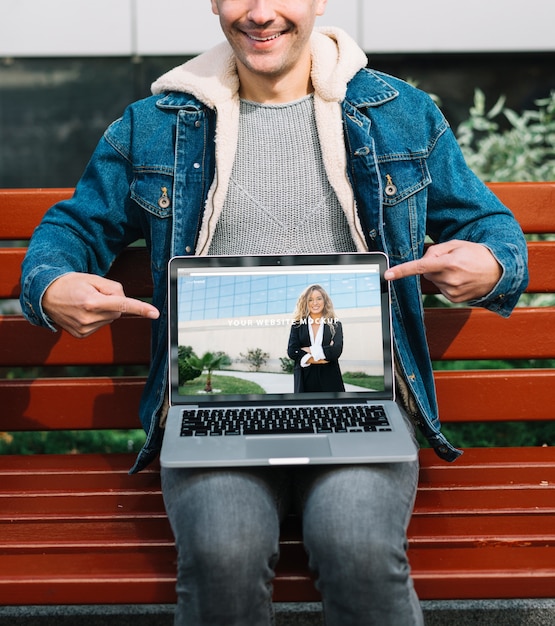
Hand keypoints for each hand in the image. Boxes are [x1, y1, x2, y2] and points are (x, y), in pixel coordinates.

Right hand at [42, 272, 159, 337]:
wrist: (46, 295)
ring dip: (104, 311)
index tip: (155, 313)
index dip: (141, 309)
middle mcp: (89, 318)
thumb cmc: (71, 284)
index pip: (123, 305)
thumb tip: (126, 301)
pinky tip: (84, 312)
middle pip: (118, 311)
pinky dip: (97, 318)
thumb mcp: (93, 278)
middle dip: (113, 302)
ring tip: (86, 303)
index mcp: (92, 302)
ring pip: (110, 319)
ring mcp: (85, 329)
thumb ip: (114, 288)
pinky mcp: (82, 335)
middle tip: (95, 295)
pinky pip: (101, 325)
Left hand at [384, 240, 501, 302]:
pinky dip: (447, 284)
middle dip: (433, 267)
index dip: (402, 271)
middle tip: (451, 262)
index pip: (420, 267)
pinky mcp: (455, 299)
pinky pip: (441, 290)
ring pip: (434, 282)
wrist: (500, 272)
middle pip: (426, 273)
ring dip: (441, 275)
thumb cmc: (477, 254)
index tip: (388, 275)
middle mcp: (450, 279)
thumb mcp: (457, 244)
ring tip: (459, 270)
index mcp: (450, 263)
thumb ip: (436, 250)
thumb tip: (423, 261)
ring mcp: (453, 291)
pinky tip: (460, 279)